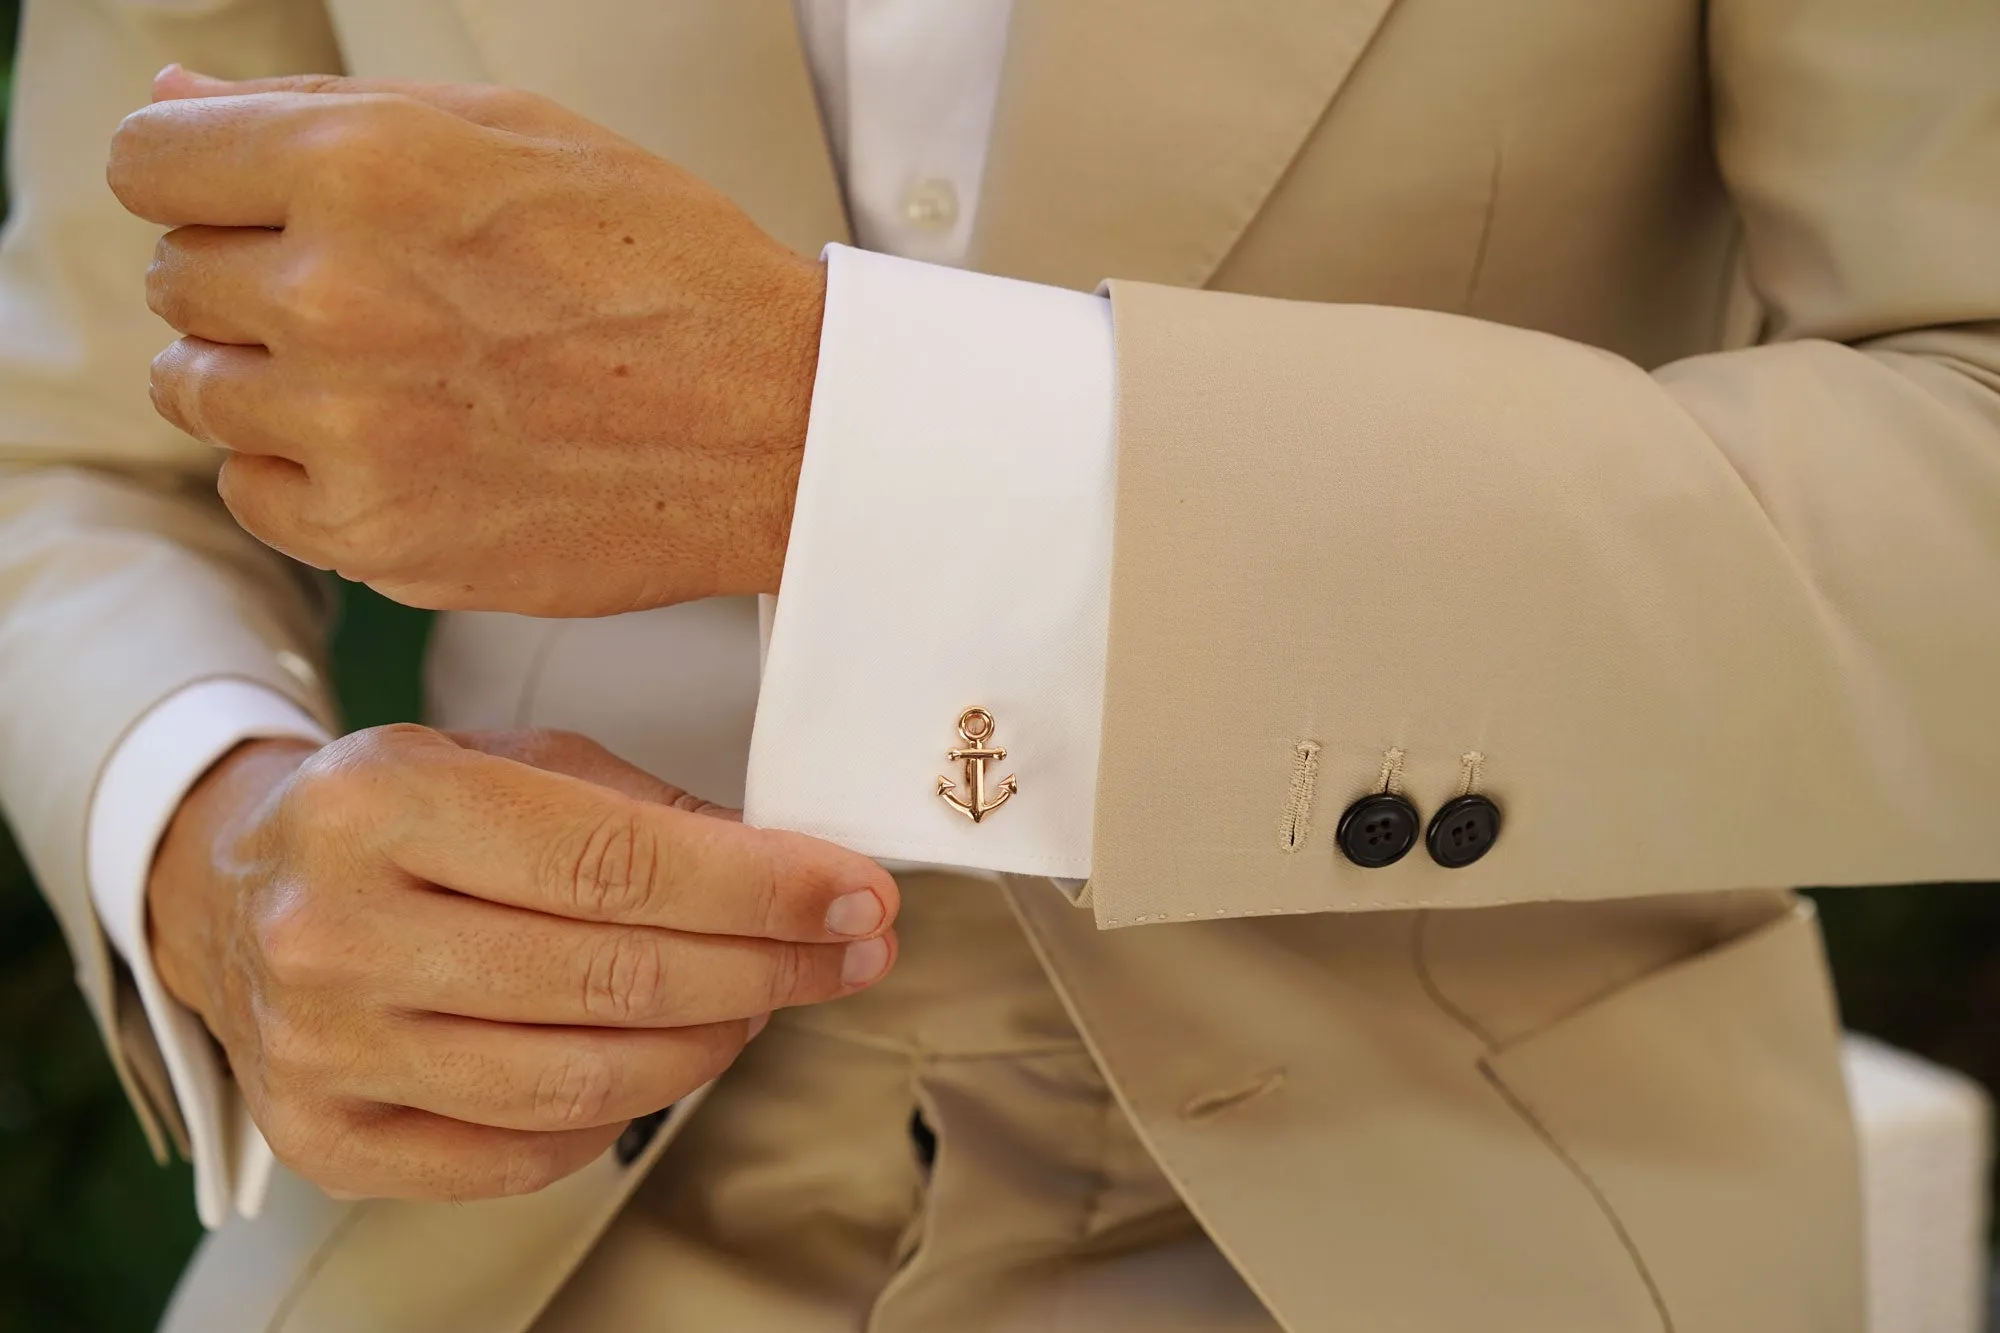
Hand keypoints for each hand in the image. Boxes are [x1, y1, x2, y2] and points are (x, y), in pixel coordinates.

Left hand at [109, 67, 824, 616]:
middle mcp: (338, 298)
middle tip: (369, 295)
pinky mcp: (378, 536)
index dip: (200, 174)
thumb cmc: (670, 271)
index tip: (245, 201)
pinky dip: (304, 471)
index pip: (148, 157)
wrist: (778, 424)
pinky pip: (252, 494)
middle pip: (174, 277)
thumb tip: (178, 93)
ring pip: (197, 391)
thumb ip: (329, 109)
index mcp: (363, 167)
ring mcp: (352, 430)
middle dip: (250, 276)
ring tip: (388, 373)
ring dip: (267, 377)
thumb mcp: (513, 134)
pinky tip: (399, 446)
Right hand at [147, 726, 896, 1201]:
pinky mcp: (329, 1139)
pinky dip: (622, 1112)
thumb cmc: (392, 816)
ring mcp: (324, 1049)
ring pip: (579, 1081)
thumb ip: (644, 811)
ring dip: (710, 1046)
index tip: (857, 898)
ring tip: (764, 1002)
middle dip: (767, 968)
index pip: (616, 864)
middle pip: (611, 980)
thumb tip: (793, 874)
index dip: (761, 889)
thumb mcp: (507, 757)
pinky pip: (524, 1153)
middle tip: (848, 952)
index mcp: (381, 803)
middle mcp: (335, 930)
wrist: (234, 889)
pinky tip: (666, 1058)